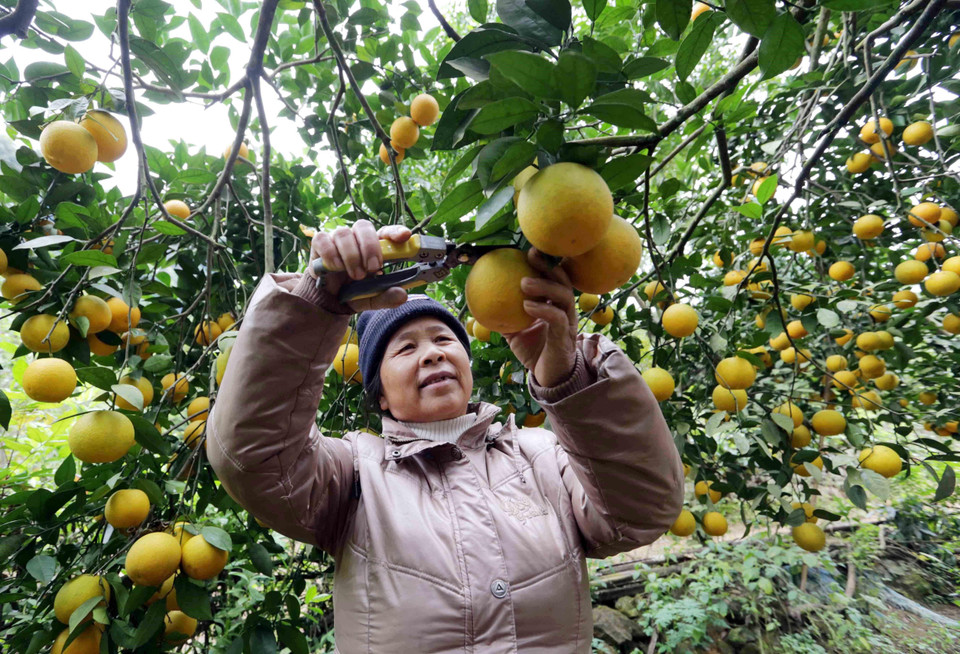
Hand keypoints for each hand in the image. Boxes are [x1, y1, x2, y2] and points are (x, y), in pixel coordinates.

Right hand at [307, 220, 411, 311]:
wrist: (329, 301)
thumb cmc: (354, 293)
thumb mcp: (372, 299)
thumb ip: (387, 296)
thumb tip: (402, 295)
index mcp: (374, 246)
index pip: (386, 231)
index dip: (395, 231)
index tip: (405, 236)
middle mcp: (356, 238)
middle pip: (363, 226)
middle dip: (370, 247)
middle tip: (373, 268)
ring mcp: (337, 239)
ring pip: (343, 233)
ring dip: (351, 255)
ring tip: (355, 275)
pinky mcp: (319, 243)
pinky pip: (323, 240)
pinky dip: (330, 254)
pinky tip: (335, 267)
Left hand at [503, 248, 577, 387]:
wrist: (548, 376)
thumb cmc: (533, 351)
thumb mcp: (515, 331)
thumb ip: (504, 316)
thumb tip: (480, 304)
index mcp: (555, 305)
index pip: (553, 278)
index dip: (544, 263)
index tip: (528, 251)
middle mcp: (565, 310)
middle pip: (563, 281)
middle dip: (548, 266)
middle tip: (530, 256)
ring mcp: (567, 323)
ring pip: (563, 297)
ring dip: (544, 287)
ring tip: (524, 283)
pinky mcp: (565, 337)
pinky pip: (557, 319)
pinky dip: (542, 309)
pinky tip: (526, 305)